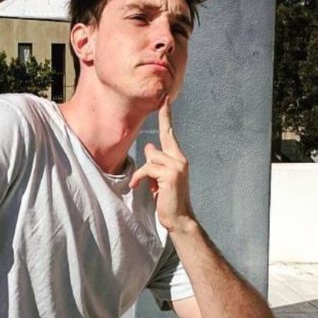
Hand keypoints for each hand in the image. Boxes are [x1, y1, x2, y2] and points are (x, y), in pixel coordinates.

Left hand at [130, 95, 195, 232]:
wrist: (178, 218)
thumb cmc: (167, 199)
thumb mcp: (158, 178)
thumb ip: (156, 162)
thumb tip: (149, 146)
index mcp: (178, 159)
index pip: (169, 134)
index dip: (167, 116)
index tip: (165, 99)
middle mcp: (180, 159)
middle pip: (159, 143)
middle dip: (160, 129)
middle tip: (164, 102)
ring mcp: (177, 166)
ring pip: (151, 158)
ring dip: (144, 174)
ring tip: (149, 186)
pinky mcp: (171, 175)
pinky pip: (147, 169)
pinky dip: (139, 178)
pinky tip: (137, 187)